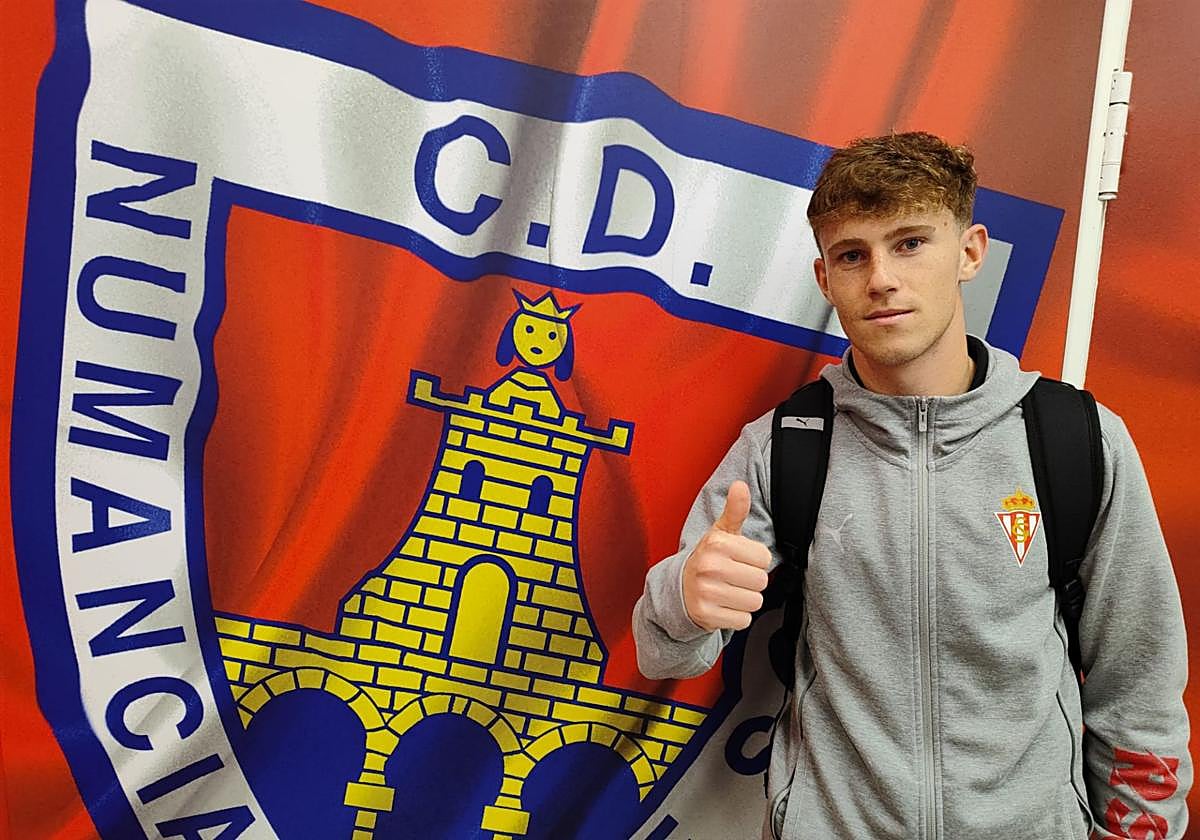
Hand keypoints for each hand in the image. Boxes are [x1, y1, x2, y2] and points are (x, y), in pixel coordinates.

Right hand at [682, 480, 771, 630]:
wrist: (680, 589)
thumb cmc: (709, 559)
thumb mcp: (721, 533)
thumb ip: (735, 510)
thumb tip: (740, 485)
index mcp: (717, 544)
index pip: (764, 558)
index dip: (755, 561)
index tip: (738, 560)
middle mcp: (710, 567)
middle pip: (761, 581)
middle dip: (751, 581)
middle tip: (733, 578)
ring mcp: (707, 592)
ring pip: (754, 602)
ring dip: (745, 600)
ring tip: (728, 591)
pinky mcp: (707, 615)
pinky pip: (743, 620)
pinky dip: (736, 617)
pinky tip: (723, 606)